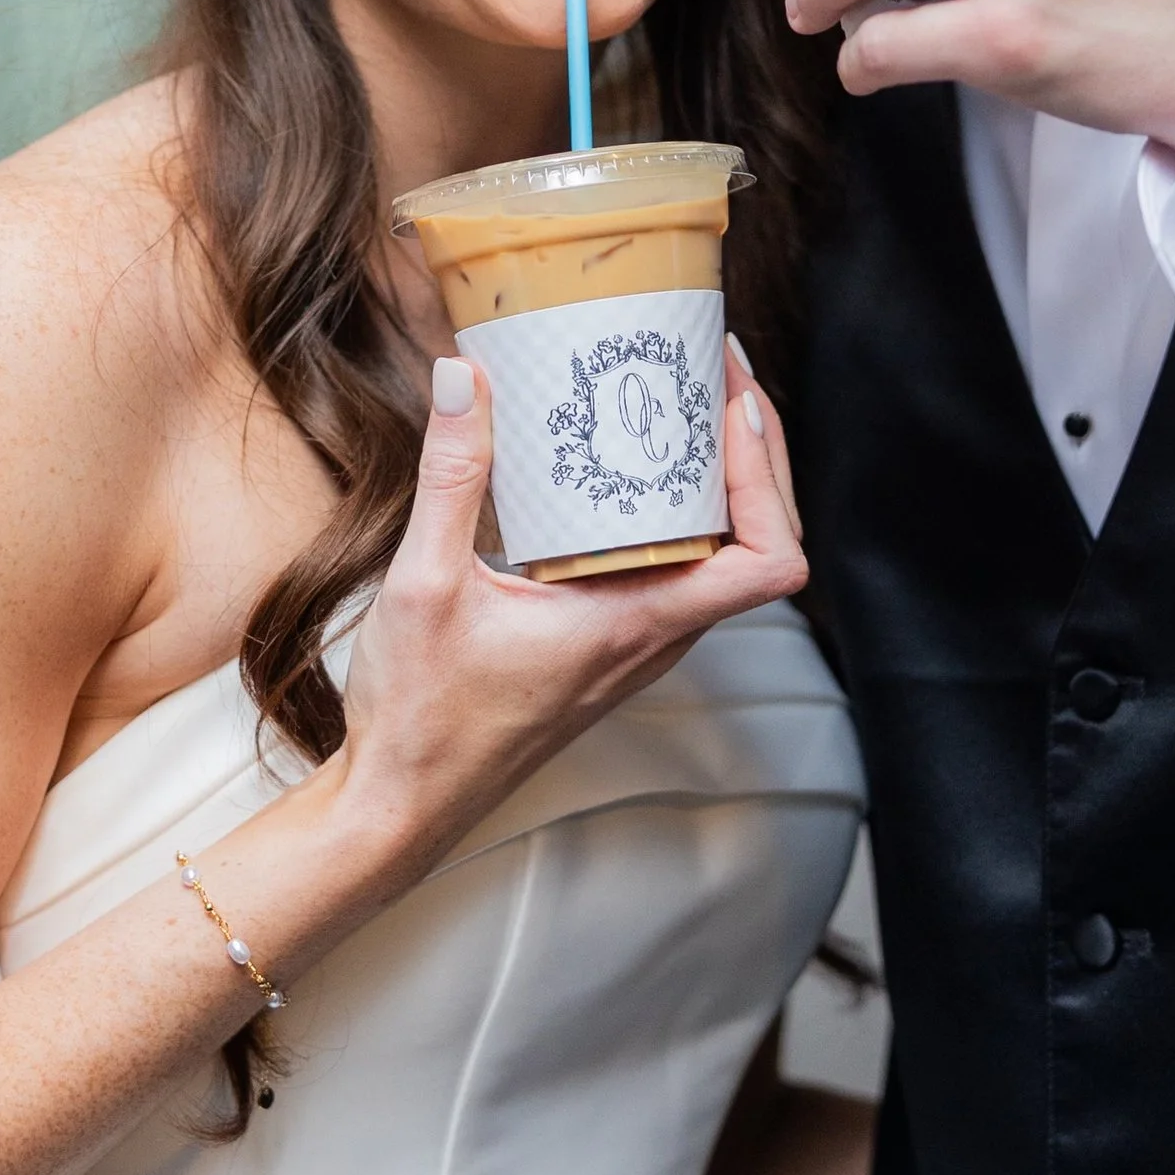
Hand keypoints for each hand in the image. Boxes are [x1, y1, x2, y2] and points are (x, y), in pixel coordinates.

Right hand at [335, 342, 805, 878]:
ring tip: (681, 400)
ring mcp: (638, 644)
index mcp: (636, 624)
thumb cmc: (421, 719)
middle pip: (760, 541)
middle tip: (710, 370)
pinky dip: (675, 509)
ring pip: (721, 555)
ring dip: (719, 478)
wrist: (402, 804)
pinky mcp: (611, 644)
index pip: (769, 561)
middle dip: (752, 450)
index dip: (771, 475)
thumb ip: (450, 476)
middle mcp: (655, 637)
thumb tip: (462, 377)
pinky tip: (625, 468)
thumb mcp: (423, 583)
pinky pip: (675, 568)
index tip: (733, 405)